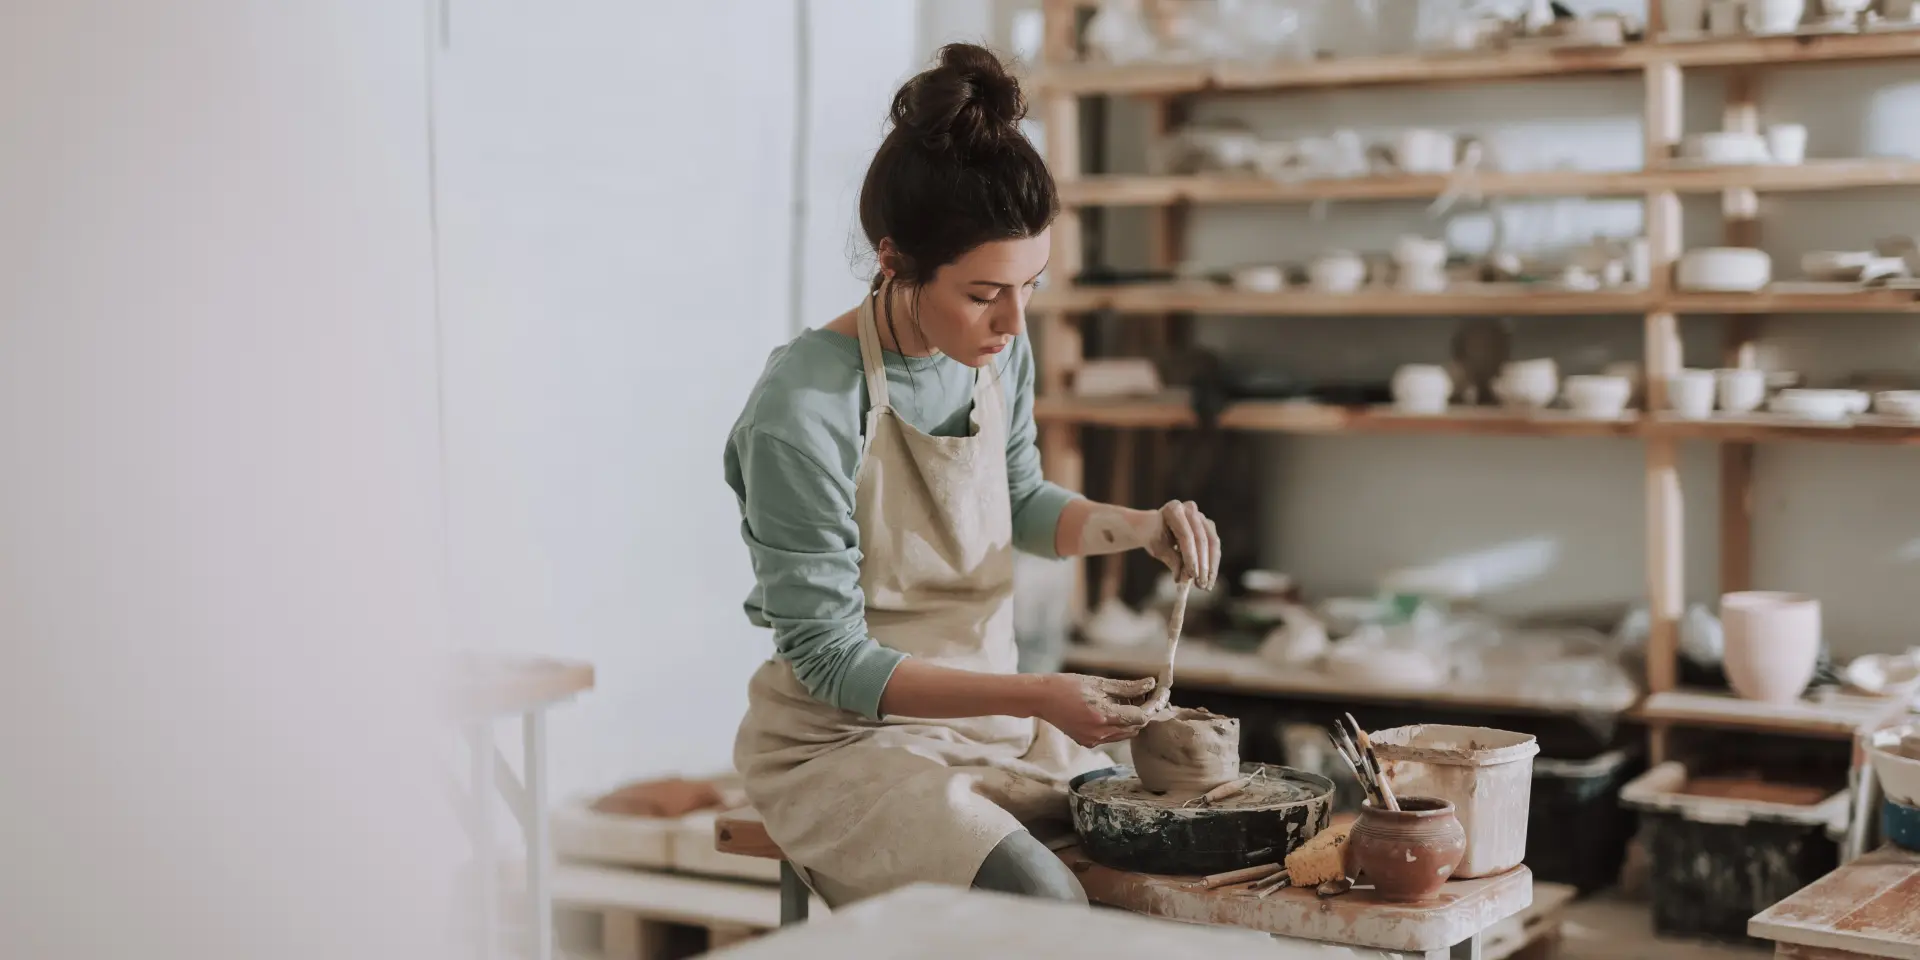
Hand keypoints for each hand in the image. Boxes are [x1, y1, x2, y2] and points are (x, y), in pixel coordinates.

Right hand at [1032, 674, 1154, 746]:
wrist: (1041, 699)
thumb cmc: (1067, 686)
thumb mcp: (1098, 682)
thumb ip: (1126, 686)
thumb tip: (1149, 684)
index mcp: (1102, 716)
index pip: (1139, 717)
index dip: (1152, 706)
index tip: (1158, 695)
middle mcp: (1099, 733)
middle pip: (1135, 728)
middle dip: (1143, 712)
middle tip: (1145, 695)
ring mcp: (1093, 741)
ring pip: (1125, 734)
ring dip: (1131, 720)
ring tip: (1128, 700)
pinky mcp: (1088, 743)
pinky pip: (1112, 736)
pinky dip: (1118, 725)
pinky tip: (1112, 710)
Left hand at [1146, 500, 1220, 589]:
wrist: (1155, 528)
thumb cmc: (1154, 537)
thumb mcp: (1157, 548)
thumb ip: (1171, 560)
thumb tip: (1183, 579)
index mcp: (1173, 509)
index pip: (1186, 535)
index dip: (1190, 556)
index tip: (1192, 576)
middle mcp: (1190, 509)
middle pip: (1201, 539)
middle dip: (1202, 564)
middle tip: (1200, 584)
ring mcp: (1201, 517)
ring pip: (1212, 543)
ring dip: (1210, 566)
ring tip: (1206, 586)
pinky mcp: (1209, 526)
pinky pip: (1214, 547)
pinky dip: (1212, 564)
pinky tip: (1209, 580)